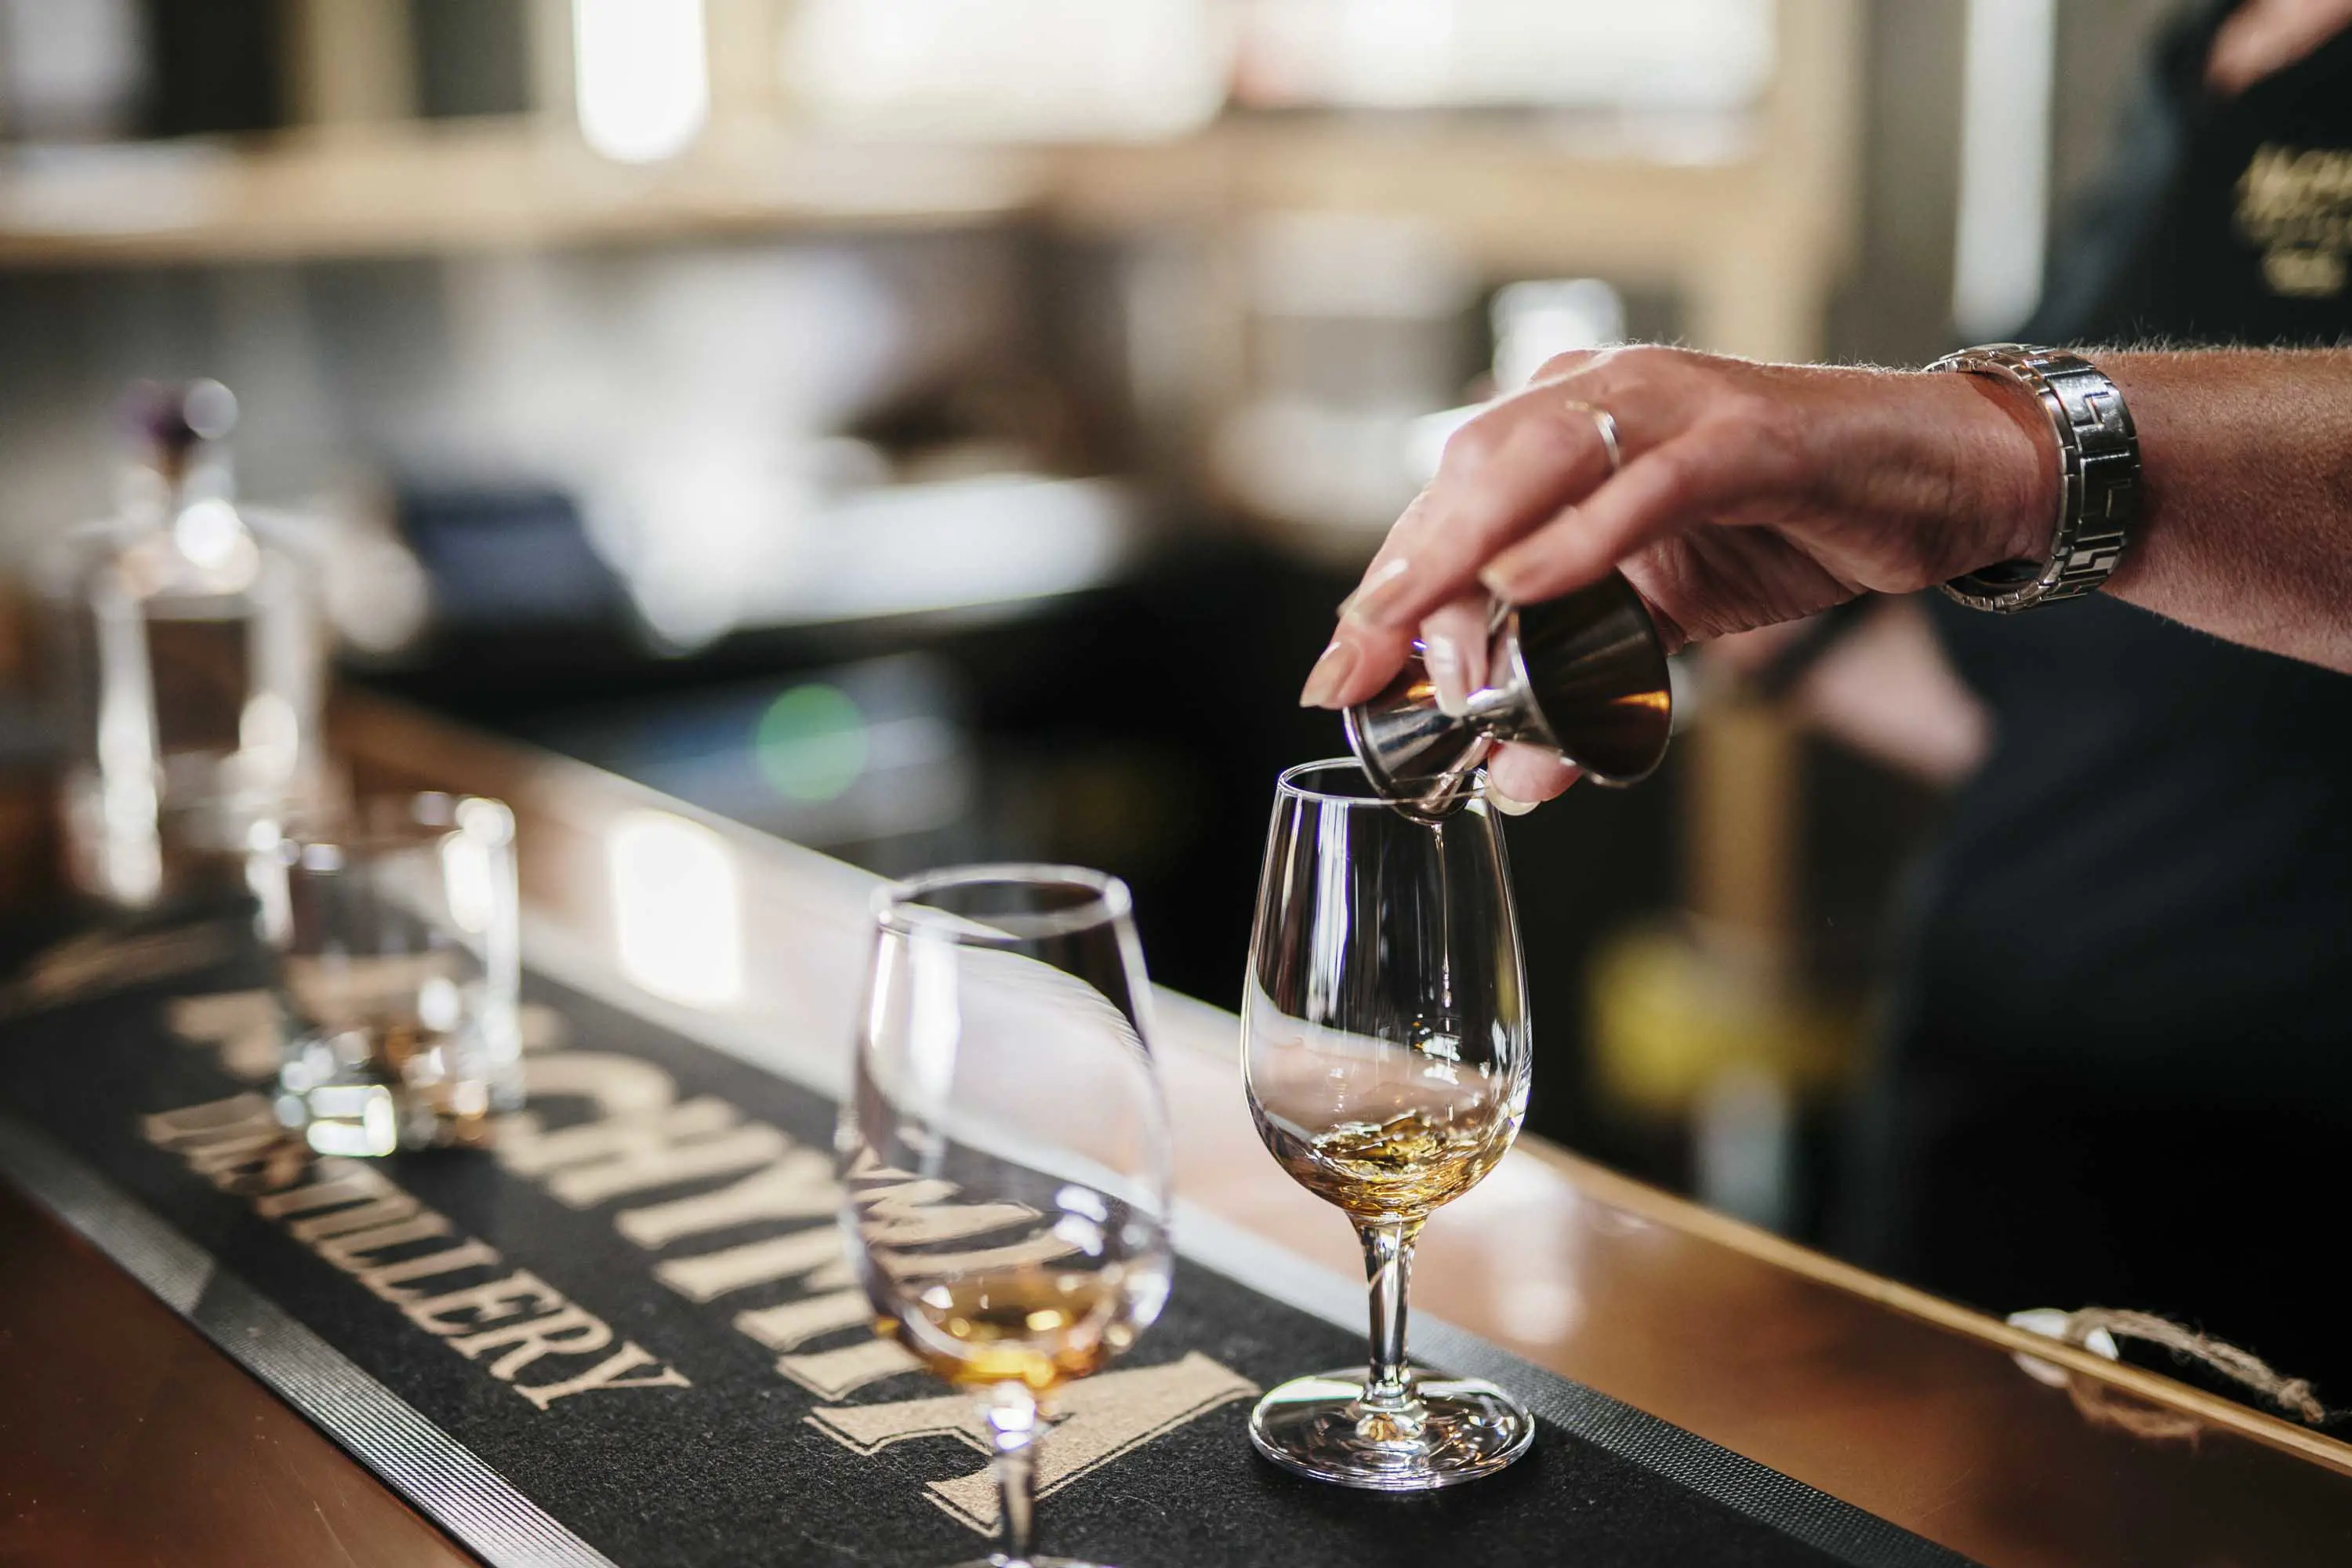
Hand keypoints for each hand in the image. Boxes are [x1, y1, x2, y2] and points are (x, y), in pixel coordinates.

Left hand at [1300, 346, 2053, 807]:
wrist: (1944, 479)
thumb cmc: (1790, 526)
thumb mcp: (1664, 615)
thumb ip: (1585, 684)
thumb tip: (1512, 778)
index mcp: (1571, 422)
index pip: (1448, 501)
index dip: (1382, 585)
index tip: (1334, 674)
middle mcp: (1606, 396)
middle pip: (1466, 479)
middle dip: (1398, 582)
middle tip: (1352, 675)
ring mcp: (1674, 406)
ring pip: (1533, 469)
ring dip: (1463, 560)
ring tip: (1413, 642)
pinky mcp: (1747, 437)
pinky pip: (1644, 485)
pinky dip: (1579, 538)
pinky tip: (1521, 588)